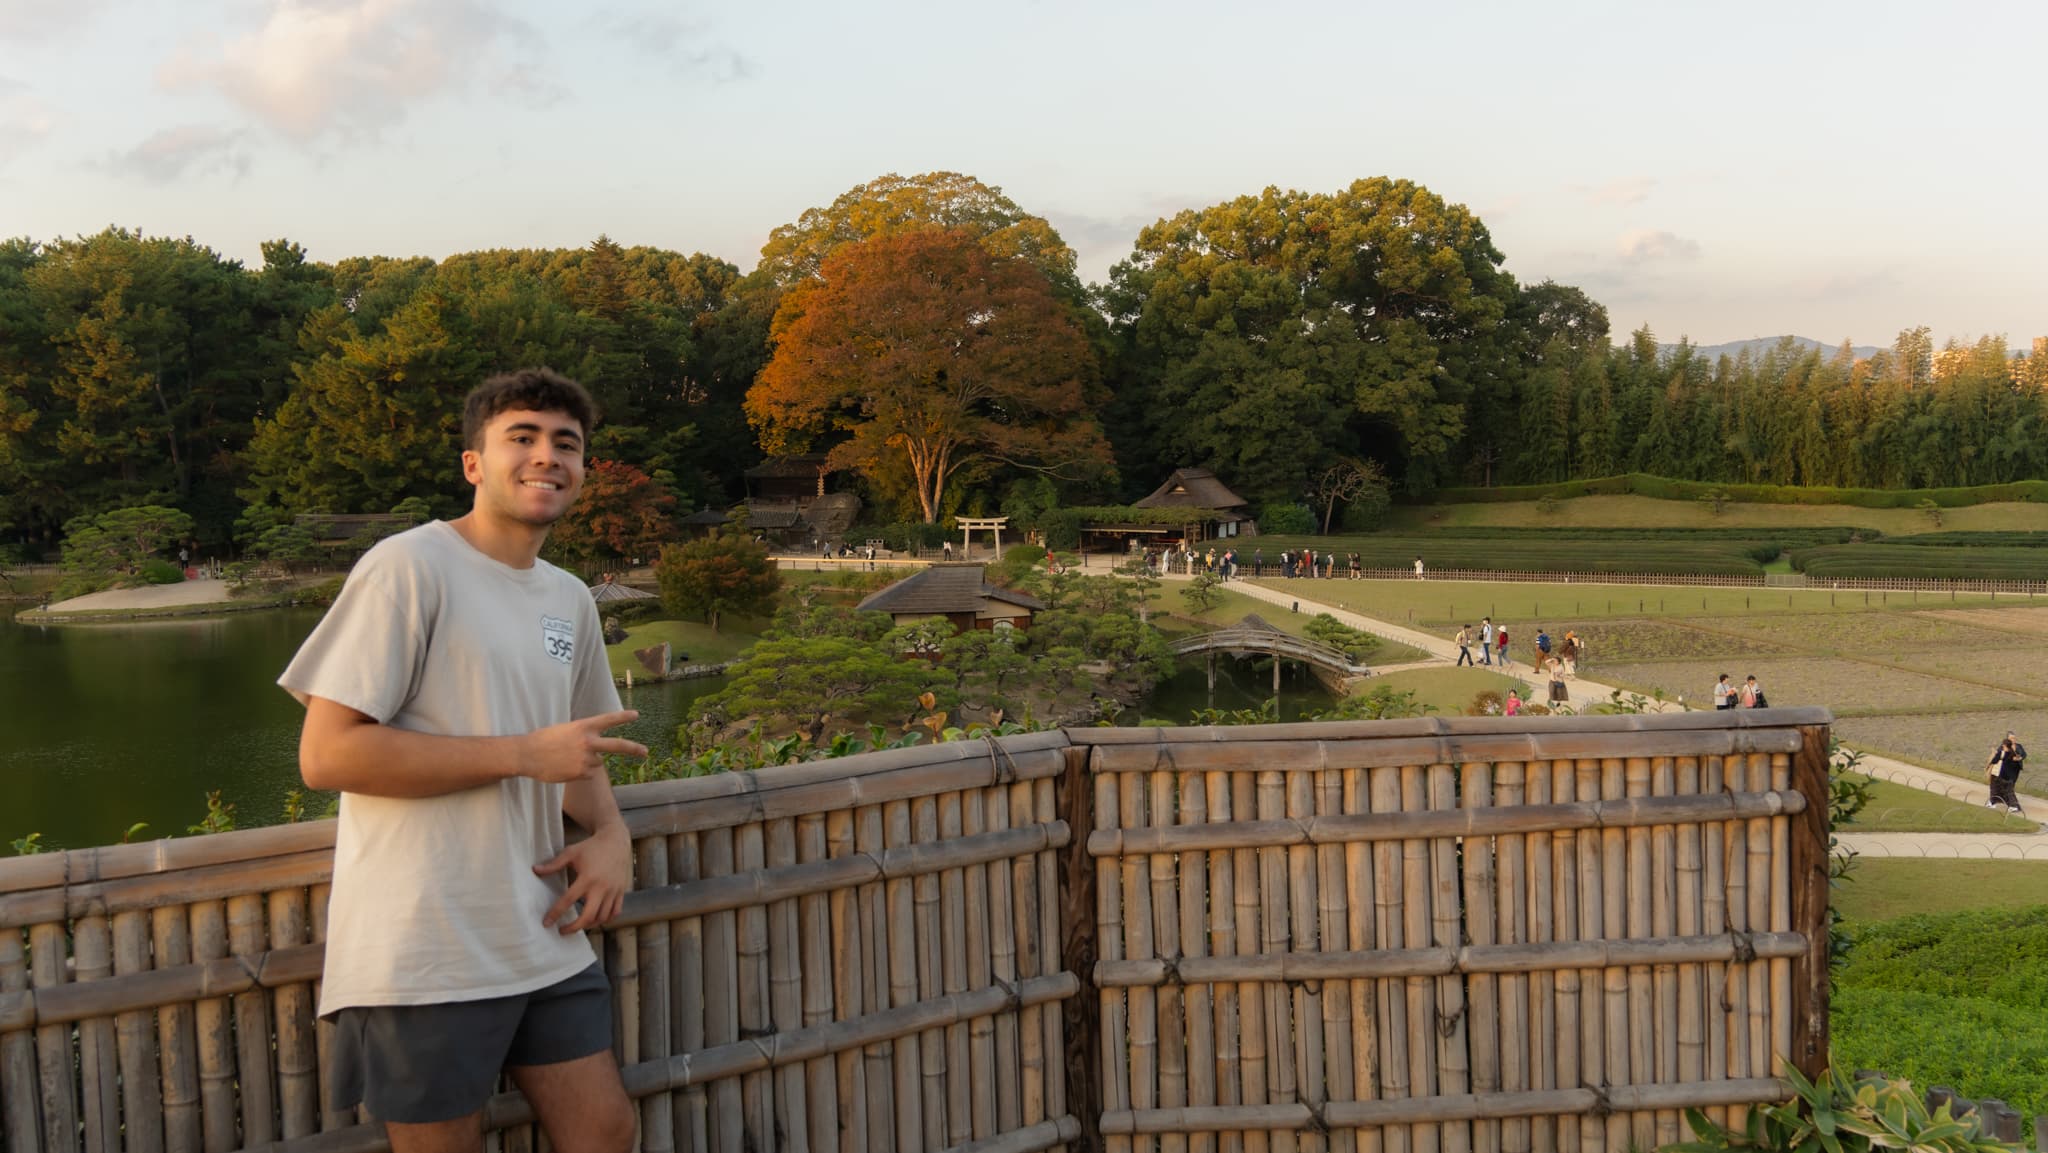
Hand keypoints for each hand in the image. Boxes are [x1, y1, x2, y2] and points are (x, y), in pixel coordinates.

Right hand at [518, 711, 646, 783]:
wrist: (527, 755)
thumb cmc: (544, 740)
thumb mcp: (565, 730)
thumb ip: (583, 736)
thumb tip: (596, 750)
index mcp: (583, 726)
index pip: (608, 720)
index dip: (623, 717)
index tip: (636, 716)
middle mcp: (588, 742)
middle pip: (617, 746)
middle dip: (633, 749)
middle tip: (645, 752)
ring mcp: (586, 758)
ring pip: (597, 762)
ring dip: (587, 762)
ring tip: (567, 759)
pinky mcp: (581, 773)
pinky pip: (588, 773)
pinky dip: (580, 772)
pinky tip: (565, 767)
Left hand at [534, 820, 630, 933]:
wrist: (616, 840)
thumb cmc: (591, 847)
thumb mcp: (570, 853)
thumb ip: (553, 865)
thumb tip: (535, 870)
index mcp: (587, 878)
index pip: (568, 900)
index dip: (555, 913)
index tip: (546, 923)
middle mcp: (602, 887)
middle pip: (588, 916)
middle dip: (574, 928)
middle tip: (562, 931)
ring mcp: (613, 891)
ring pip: (602, 918)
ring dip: (588, 925)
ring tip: (578, 924)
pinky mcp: (621, 892)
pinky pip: (614, 913)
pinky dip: (605, 920)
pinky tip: (595, 919)